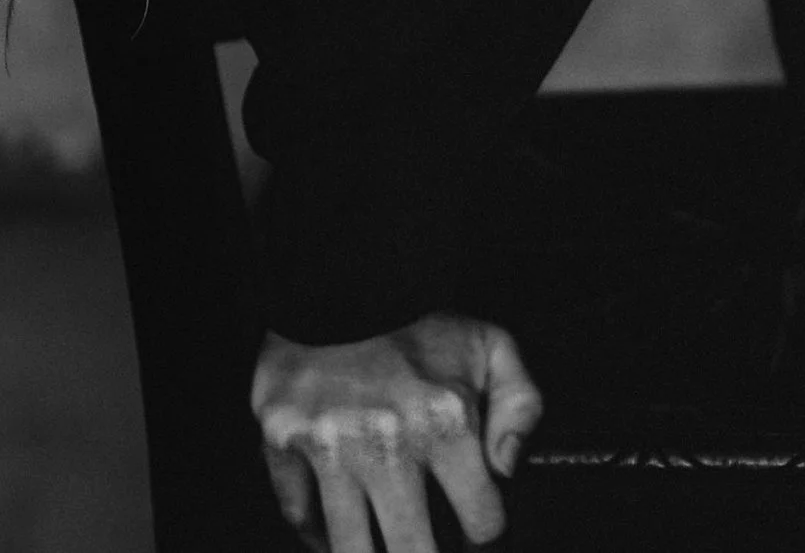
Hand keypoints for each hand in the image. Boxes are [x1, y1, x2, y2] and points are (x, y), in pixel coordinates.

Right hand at [251, 313, 543, 551]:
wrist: (333, 278)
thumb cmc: (414, 322)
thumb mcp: (486, 345)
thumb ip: (521, 404)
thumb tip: (508, 470)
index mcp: (445, 418)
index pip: (482, 523)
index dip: (484, 527)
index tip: (475, 519)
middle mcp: (387, 442)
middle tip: (428, 540)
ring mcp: (329, 449)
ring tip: (388, 541)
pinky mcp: (282, 445)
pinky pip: (300, 520)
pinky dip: (318, 534)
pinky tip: (339, 525)